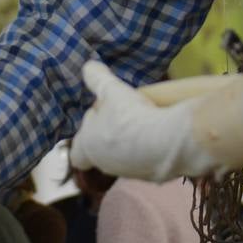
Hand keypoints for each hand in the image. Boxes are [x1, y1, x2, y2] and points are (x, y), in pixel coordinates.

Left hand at [69, 61, 221, 182]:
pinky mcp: (149, 175)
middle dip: (108, 133)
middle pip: (101, 150)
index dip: (84, 136)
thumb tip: (88, 67)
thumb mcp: (111, 90)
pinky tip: (158, 135)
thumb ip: (97, 78)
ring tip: (143, 122)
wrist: (166, 144)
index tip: (97, 118)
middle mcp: (105, 164)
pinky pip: (143, 162)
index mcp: (88, 146)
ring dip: (128, 142)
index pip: (77, 153)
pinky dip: (147, 150)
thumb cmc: (130, 117)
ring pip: (122, 156)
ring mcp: (127, 171)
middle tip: (122, 115)